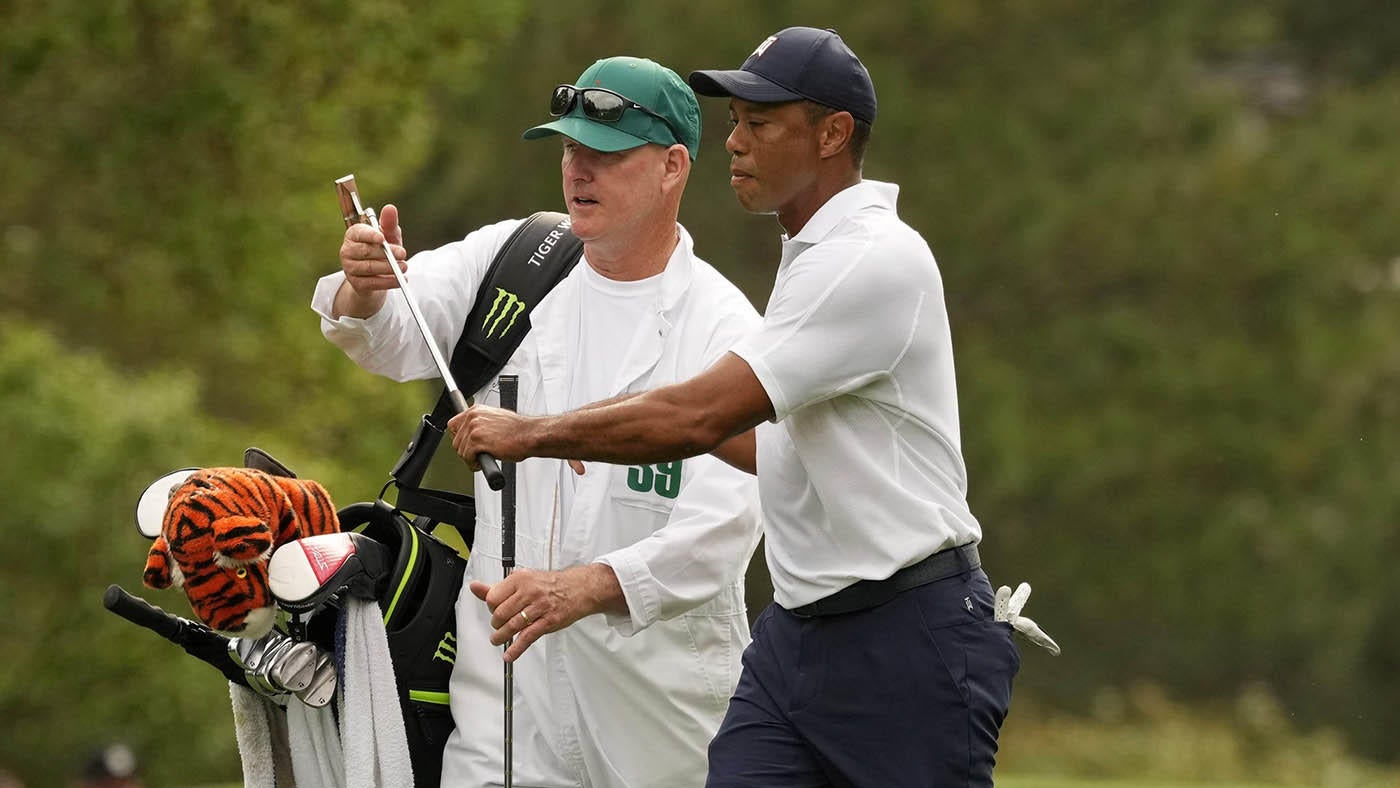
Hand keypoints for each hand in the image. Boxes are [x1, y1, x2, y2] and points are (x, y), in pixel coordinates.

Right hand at [337, 203, 408, 304]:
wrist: (377, 274)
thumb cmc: (382, 248)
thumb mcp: (388, 235)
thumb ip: (389, 223)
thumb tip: (390, 208)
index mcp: (353, 234)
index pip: (359, 233)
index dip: (370, 235)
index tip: (382, 238)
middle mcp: (347, 250)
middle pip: (366, 251)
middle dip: (386, 253)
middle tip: (403, 253)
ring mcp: (349, 267)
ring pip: (369, 267)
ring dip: (389, 268)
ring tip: (404, 267)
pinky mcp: (355, 283)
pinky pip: (372, 283)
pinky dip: (388, 282)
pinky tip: (399, 280)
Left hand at [448, 405, 533, 467]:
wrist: (529, 434)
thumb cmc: (517, 429)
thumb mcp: (495, 418)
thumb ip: (481, 423)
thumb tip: (472, 433)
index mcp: (476, 410)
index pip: (454, 425)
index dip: (459, 437)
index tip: (464, 443)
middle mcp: (473, 418)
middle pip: (456, 441)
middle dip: (465, 451)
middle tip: (476, 455)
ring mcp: (475, 429)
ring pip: (461, 451)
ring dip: (470, 458)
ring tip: (482, 458)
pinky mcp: (478, 442)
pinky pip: (468, 458)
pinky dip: (474, 464)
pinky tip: (483, 462)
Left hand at [469, 565, 623, 661]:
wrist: (578, 588)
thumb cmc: (549, 585)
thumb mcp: (522, 580)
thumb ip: (497, 587)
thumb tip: (475, 588)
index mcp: (520, 579)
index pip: (493, 597)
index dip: (490, 607)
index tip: (494, 611)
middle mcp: (529, 592)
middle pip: (500, 613)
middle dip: (496, 623)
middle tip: (498, 626)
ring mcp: (539, 607)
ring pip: (512, 626)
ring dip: (501, 637)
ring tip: (497, 640)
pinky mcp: (548, 622)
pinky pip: (527, 637)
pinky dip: (516, 649)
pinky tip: (509, 655)